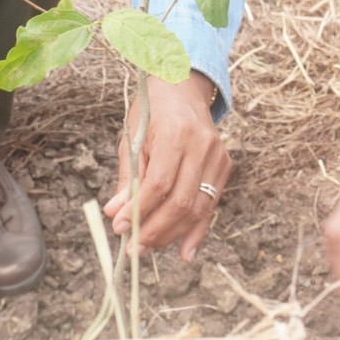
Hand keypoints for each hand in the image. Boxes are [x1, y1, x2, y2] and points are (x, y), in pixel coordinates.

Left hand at [103, 72, 229, 260]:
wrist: (183, 87)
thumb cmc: (152, 112)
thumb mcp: (132, 138)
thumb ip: (127, 178)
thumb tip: (115, 215)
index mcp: (176, 134)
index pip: (159, 183)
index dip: (140, 211)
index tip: (121, 229)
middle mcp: (202, 145)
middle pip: (181, 201)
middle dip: (155, 230)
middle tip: (133, 248)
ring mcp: (218, 156)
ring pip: (198, 208)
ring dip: (172, 234)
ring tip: (148, 248)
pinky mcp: (224, 166)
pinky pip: (210, 205)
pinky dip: (197, 231)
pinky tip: (184, 252)